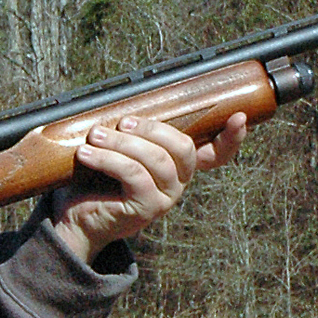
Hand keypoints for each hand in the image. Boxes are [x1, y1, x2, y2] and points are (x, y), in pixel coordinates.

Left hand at [46, 111, 248, 261]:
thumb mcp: (119, 150)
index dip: (231, 138)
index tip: (240, 117)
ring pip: (156, 159)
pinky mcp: (146, 208)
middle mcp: (178, 182)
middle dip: (151, 128)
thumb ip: (134, 131)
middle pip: (182, 146)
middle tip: (121, 121)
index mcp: (178, 165)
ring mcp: (165, 197)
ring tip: (96, 136)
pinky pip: (133, 175)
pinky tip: (87, 154)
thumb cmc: (96, 179)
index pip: (216, 153)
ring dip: (122, 142)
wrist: (77, 217)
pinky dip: (107, 160)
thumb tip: (128, 100)